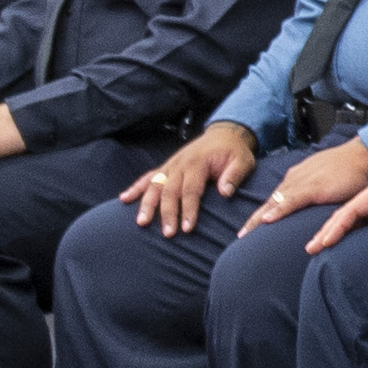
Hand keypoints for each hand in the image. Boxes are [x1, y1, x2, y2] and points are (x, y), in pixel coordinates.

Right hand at [134, 124, 259, 233]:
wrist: (224, 133)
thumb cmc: (234, 151)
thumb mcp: (243, 161)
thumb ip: (234, 175)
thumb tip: (225, 192)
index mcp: (197, 163)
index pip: (191, 190)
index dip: (188, 210)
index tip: (188, 228)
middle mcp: (180, 164)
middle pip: (169, 191)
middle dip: (167, 213)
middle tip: (168, 233)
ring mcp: (170, 165)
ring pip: (154, 186)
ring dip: (147, 204)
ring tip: (141, 222)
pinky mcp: (166, 167)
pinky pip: (148, 177)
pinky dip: (135, 188)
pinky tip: (124, 199)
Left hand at [244, 137, 367, 228]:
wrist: (364, 155)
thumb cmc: (352, 169)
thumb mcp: (328, 180)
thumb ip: (319, 193)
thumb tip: (316, 206)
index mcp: (299, 178)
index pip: (276, 198)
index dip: (263, 213)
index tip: (253, 227)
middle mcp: (296, 179)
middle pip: (270, 202)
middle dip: (254, 219)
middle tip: (241, 235)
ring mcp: (303, 182)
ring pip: (275, 203)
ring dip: (259, 219)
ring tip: (246, 234)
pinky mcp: (313, 188)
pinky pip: (291, 202)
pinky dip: (278, 211)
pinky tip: (267, 221)